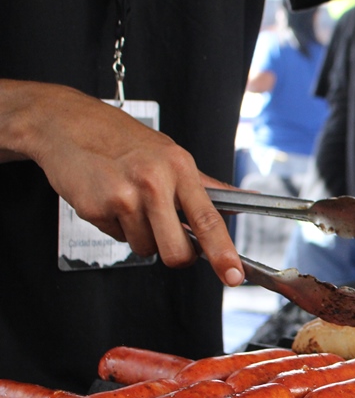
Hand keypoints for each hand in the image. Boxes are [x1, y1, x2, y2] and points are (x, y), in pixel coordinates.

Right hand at [13, 82, 243, 285]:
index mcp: (179, 167)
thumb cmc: (121, 139)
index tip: (233, 274)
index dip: (223, 252)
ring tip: (130, 202)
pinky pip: (118, 238)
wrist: (67, 123)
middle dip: (175, 254)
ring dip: (140, 235)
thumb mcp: (170, 154)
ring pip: (146, 249)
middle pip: (177, 251)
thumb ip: (205, 185)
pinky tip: (109, 200)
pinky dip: (116, 226)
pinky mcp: (96, 208)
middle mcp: (153, 182)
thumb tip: (243, 200)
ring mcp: (123, 196)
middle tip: (166, 231)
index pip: (208, 219)